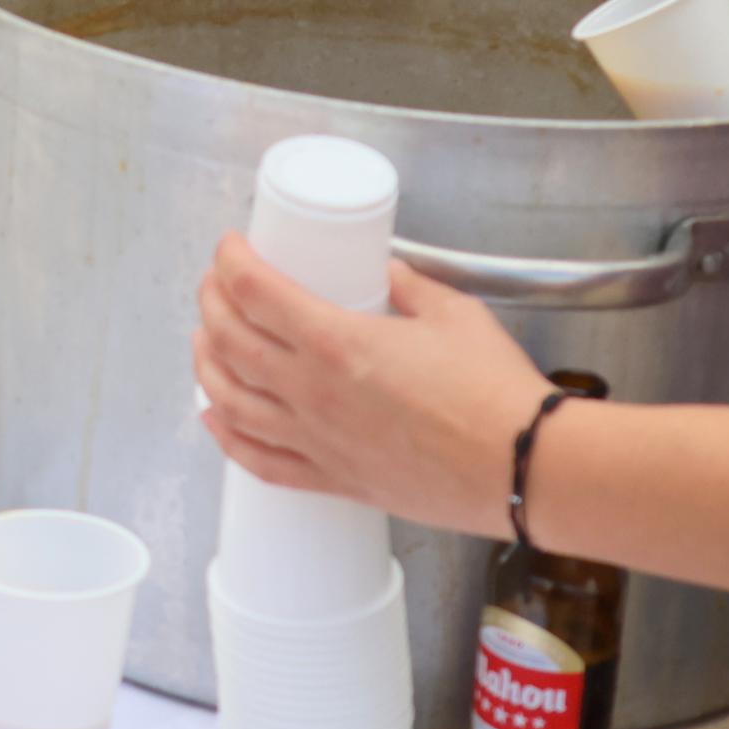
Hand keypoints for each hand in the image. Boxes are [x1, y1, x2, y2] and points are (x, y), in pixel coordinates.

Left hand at [193, 234, 548, 534]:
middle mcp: (312, 393)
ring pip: (230, 400)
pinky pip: (260, 461)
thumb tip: (389, 274)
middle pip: (230, 341)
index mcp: (336, 343)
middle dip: (211, 303)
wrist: (523, 468)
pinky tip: (215, 419)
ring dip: (207, 364)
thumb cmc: (494, 393)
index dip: (230, 262)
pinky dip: (227, 437)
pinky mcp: (334, 480)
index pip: (255, 291)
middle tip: (214, 284)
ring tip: (205, 341)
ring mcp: (317, 441)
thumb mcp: (453, 314)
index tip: (230, 247)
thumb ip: (412, 288)